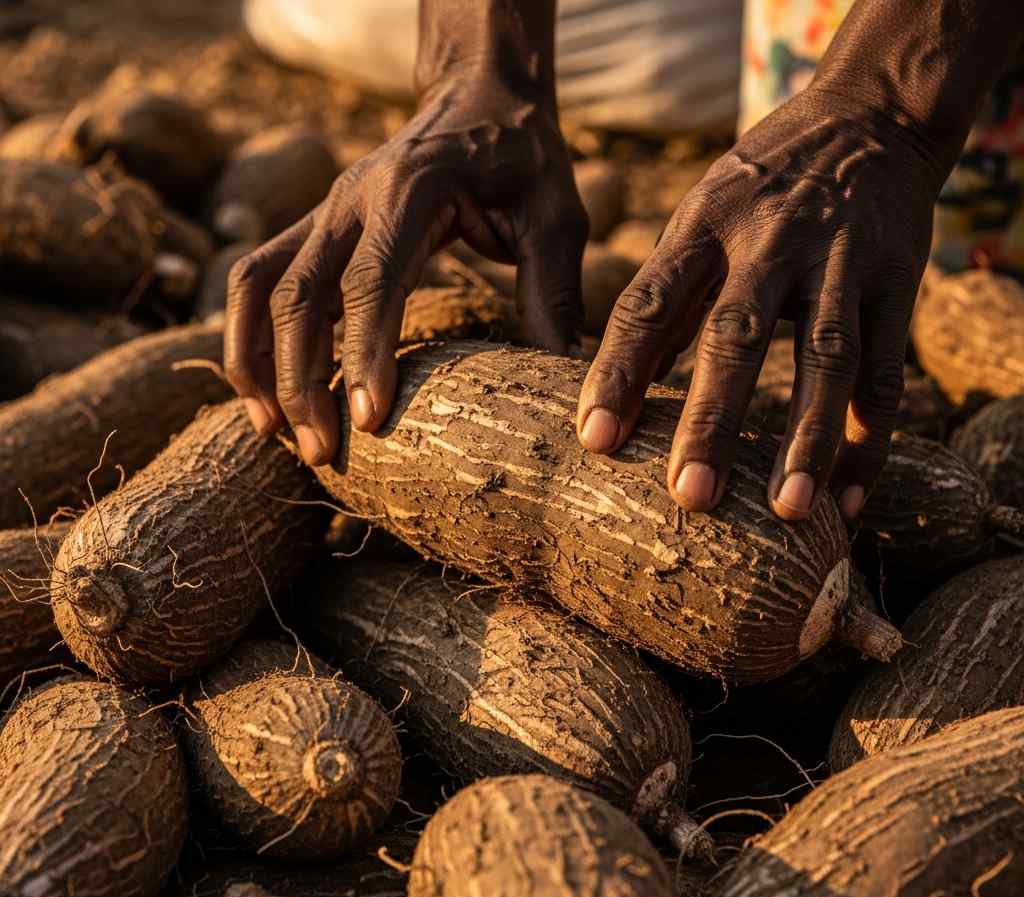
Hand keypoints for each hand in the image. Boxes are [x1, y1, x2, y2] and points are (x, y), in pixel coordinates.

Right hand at [225, 72, 586, 463]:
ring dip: (255, 361)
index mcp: (410, 190)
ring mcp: (321, 212)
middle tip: (318, 453)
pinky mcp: (312, 229)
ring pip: (256, 287)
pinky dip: (249, 337)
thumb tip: (558, 382)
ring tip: (274, 432)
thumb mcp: (555, 217)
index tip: (365, 422)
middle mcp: (349, 199)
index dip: (363, 352)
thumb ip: (553, 292)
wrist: (477, 96)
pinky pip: (256, 282)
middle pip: (297, 293)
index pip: (373, 280)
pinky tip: (265, 393)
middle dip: (300, 379)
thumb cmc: (521, 159)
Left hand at [576, 86, 943, 520]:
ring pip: (827, 359)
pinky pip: (885, 373)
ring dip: (807, 440)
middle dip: (711, 419)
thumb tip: (622, 388)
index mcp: (704, 225)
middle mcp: (771, 240)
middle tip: (689, 497)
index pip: (649, 303)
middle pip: (737, 335)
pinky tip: (847, 502)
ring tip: (786, 511)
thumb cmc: (761, 185)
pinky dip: (868, 441)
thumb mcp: (699, 217)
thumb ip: (665, 297)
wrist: (870, 116)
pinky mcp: (899, 282)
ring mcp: (841, 261)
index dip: (618, 372)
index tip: (595, 442)